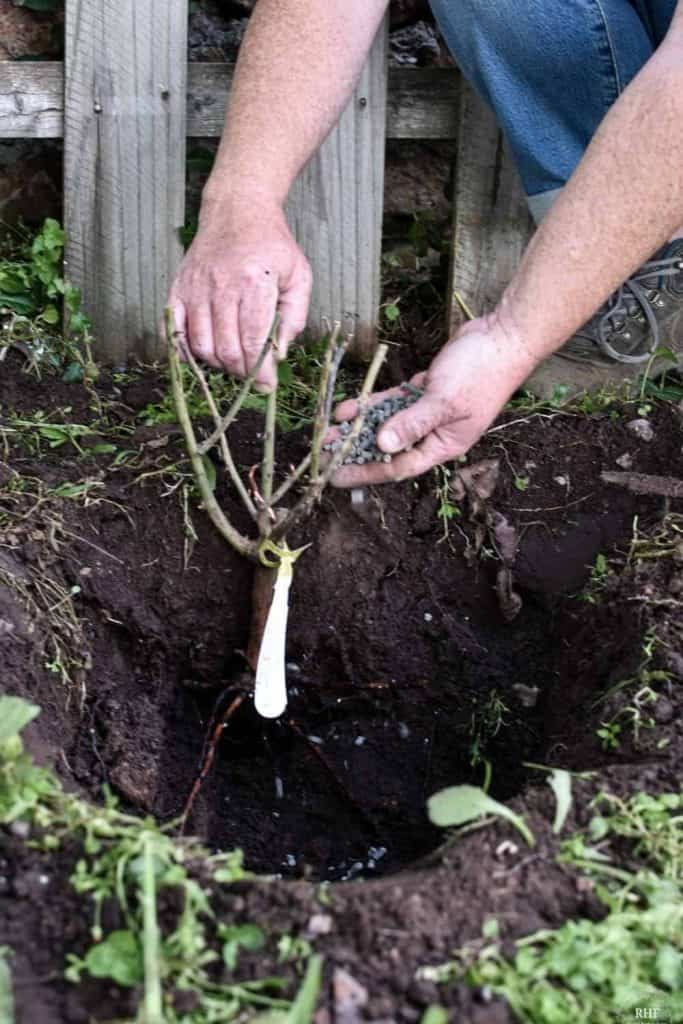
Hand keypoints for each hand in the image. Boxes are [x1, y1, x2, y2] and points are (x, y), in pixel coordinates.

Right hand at [167, 197, 311, 389]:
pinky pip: (174, 331)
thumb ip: (294, 317)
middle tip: (252, 376)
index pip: (253, 341)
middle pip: (226, 349)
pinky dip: (184, 352)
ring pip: (201, 345)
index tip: (267, 385)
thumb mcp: (298, 276)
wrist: (237, 211)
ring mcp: (195, 289)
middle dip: (241, 372)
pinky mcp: (178, 289)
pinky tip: (201, 357)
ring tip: (233, 364)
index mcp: (253, 283)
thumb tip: (279, 353)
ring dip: (218, 365)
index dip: (260, 371)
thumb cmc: (272, 246)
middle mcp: (220, 286)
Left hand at [331, 313, 537, 486]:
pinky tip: (346, 408)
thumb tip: (382, 445)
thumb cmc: (481, 373)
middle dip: (355, 451)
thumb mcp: (444, 401)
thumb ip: (412, 423)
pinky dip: (370, 405)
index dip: (366, 472)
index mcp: (443, 445)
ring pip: (385, 424)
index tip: (337, 476)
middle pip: (387, 448)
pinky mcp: (423, 390)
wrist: (502, 337)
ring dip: (357, 428)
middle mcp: (433, 433)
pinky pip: (390, 402)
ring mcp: (427, 412)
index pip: (399, 467)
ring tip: (325, 432)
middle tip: (322, 454)